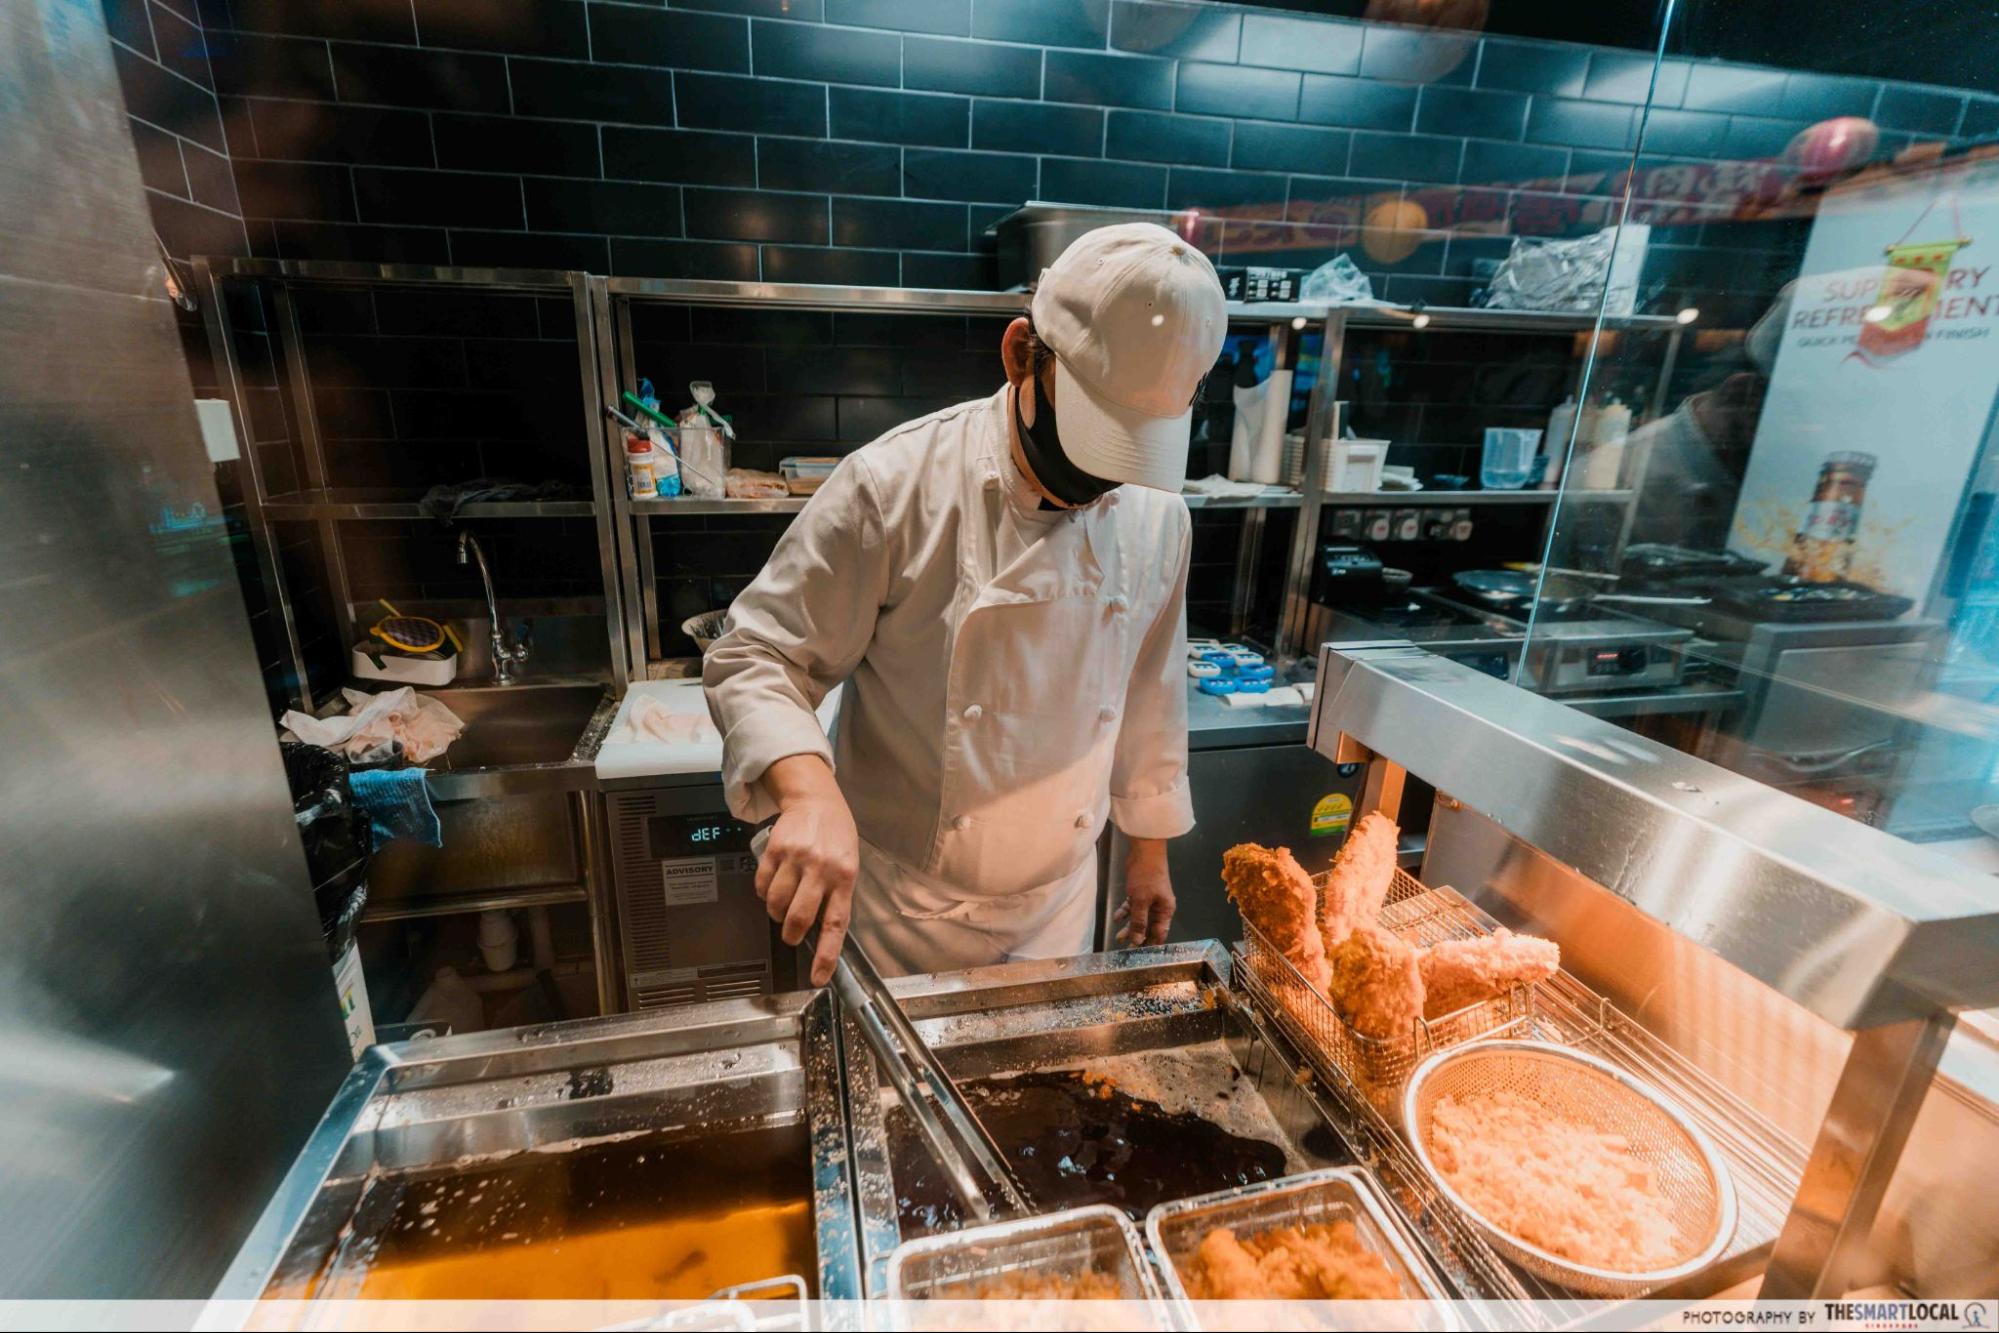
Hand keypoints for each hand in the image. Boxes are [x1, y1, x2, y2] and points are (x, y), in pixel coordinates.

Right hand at [757, 755, 859, 985]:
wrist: (817, 799)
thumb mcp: (848, 864)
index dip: (826, 955)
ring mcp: (797, 859)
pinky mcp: (775, 850)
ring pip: (777, 904)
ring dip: (777, 913)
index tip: (818, 977)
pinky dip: (764, 893)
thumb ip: (837, 895)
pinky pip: (762, 885)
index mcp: (845, 877)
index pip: (835, 924)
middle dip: (792, 934)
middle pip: (799, 918)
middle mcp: (821, 869)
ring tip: (783, 906)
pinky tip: (773, 886)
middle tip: (792, 934)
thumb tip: (822, 932)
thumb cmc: (837, 836)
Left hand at [1114, 838, 1175, 946]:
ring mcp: (1149, 900)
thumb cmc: (1147, 876)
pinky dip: (1126, 912)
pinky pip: (1133, 907)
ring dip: (1130, 927)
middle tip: (1126, 949)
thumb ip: (1139, 921)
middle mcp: (1159, 907)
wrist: (1145, 852)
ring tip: (1118, 937)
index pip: (1160, 933)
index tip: (1140, 955)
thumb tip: (1137, 940)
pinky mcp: (1140, 893)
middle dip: (1138, 937)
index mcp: (1165, 911)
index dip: (1150, 944)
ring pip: (1140, 918)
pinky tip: (1117, 918)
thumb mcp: (1141, 900)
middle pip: (1149, 927)